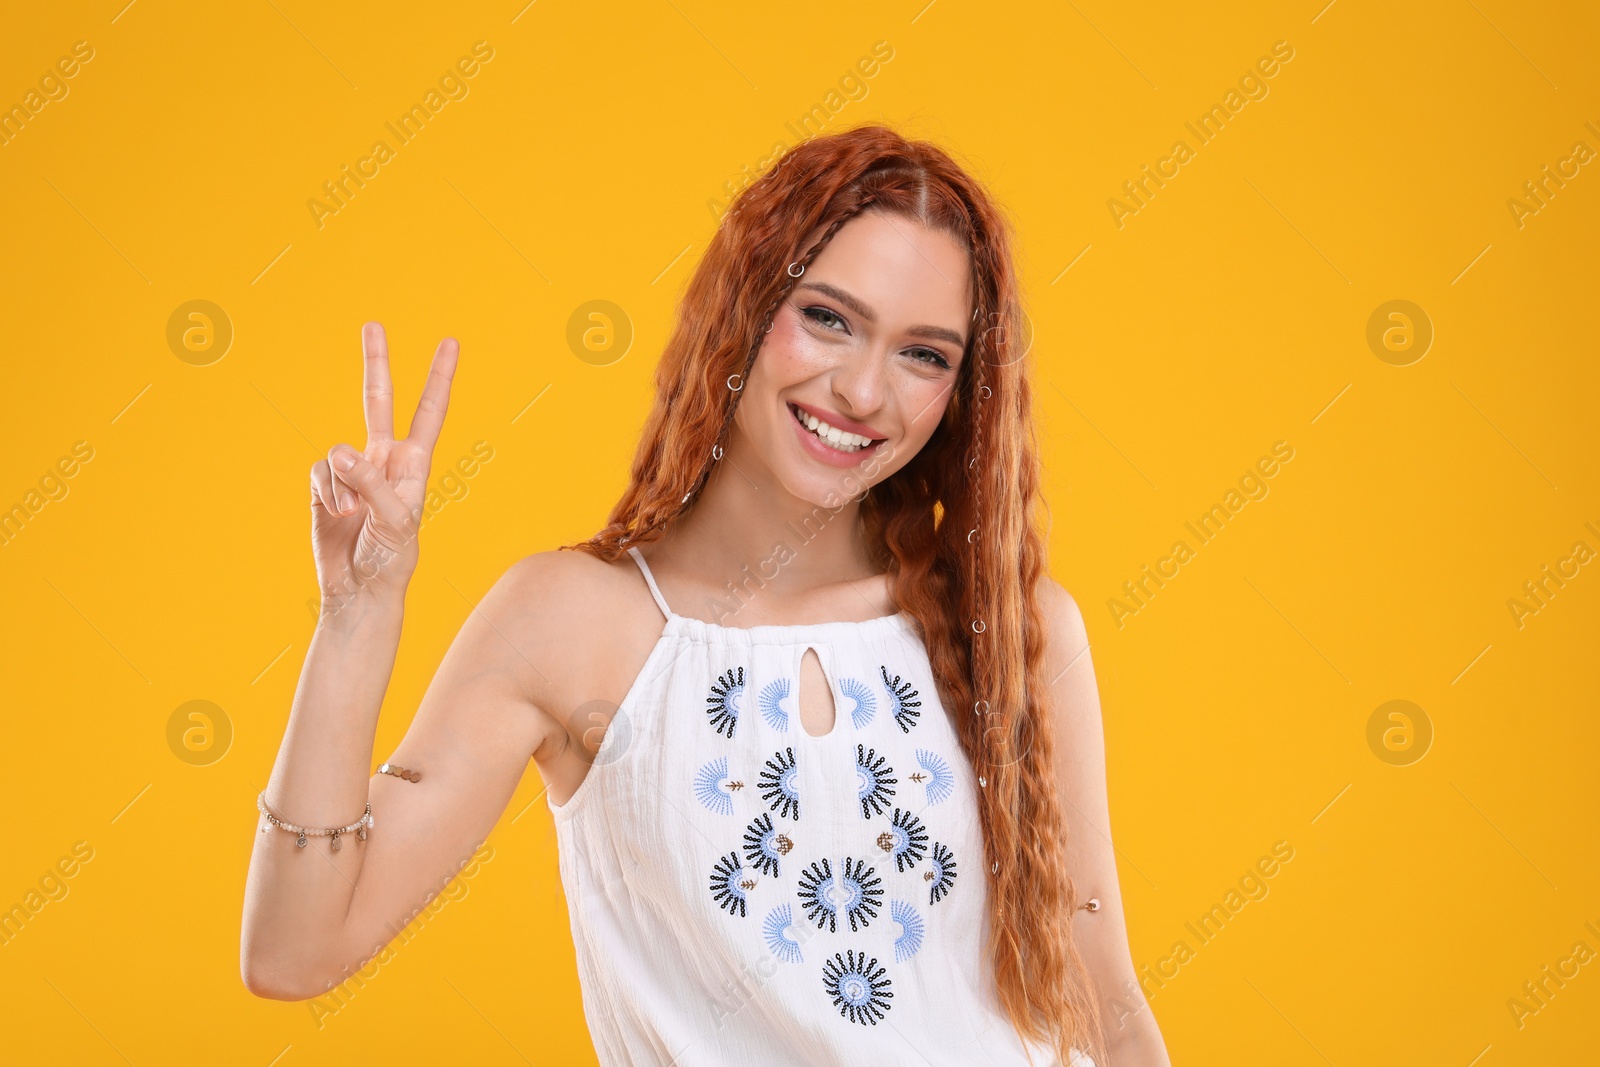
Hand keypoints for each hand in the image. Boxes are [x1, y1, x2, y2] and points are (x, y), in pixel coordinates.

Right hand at [309, 322, 457, 614]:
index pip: (429, 412)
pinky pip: (320, 472)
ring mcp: (352, 470)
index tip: (450, 343)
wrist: (360, 590)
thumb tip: (341, 453)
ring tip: (355, 515)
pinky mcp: (325, 485)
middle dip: (376, 363)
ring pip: (338, 452)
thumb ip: (371, 482)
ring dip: (344, 485)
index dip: (439, 378)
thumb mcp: (395, 521)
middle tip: (373, 324)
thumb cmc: (391, 558)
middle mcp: (384, 459)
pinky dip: (328, 494)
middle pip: (378, 401)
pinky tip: (337, 515)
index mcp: (413, 464)